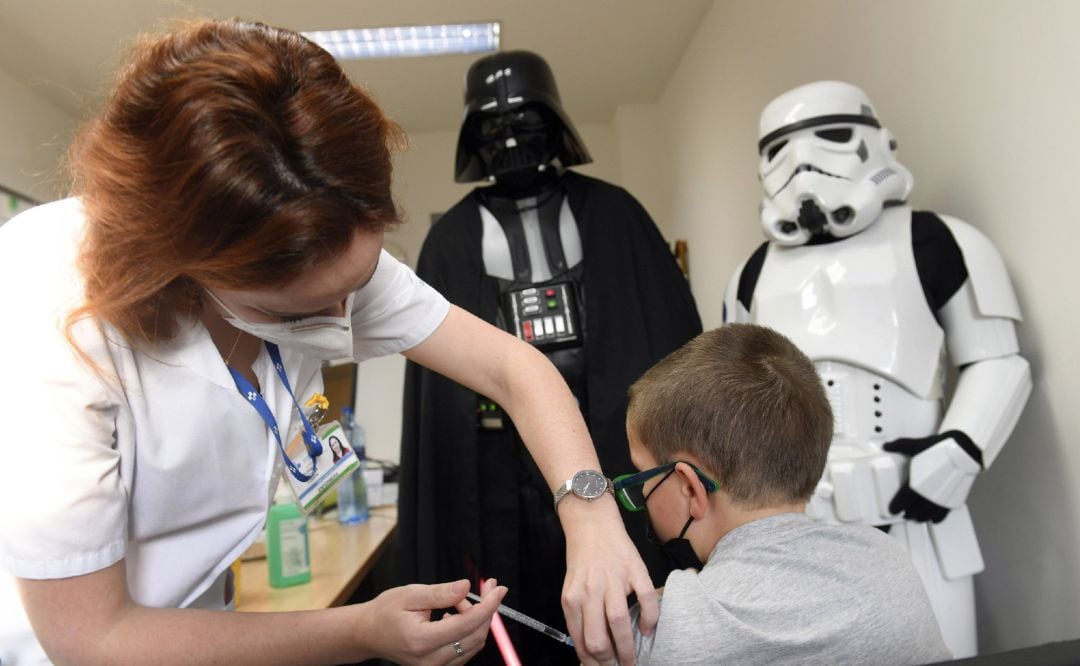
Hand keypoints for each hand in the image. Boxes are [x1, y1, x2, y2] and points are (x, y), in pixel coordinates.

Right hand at [358, 578, 506, 664]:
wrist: (368, 633)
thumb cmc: (385, 612)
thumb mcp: (410, 594)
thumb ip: (440, 593)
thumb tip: (466, 587)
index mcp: (421, 640)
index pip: (467, 624)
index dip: (488, 605)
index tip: (498, 589)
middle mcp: (429, 660)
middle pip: (475, 636)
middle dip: (487, 610)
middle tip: (487, 587)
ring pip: (473, 645)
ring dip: (477, 620)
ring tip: (460, 600)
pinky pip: (465, 650)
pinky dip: (468, 630)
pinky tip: (457, 615)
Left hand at [560, 497, 656, 665]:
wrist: (592, 524)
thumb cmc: (582, 559)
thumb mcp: (572, 589)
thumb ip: (578, 616)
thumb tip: (587, 650)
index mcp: (572, 599)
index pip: (581, 642)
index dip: (592, 662)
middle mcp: (590, 592)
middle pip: (599, 639)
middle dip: (609, 662)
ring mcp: (613, 580)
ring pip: (619, 623)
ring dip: (628, 649)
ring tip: (632, 660)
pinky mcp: (634, 570)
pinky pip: (645, 600)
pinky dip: (650, 620)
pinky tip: (648, 630)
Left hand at [883, 430, 982, 522]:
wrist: (963, 450)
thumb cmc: (939, 449)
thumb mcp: (915, 446)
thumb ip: (898, 446)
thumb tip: (887, 445)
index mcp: (916, 484)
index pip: (903, 500)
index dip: (896, 506)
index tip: (893, 510)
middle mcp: (928, 494)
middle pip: (915, 510)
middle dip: (909, 513)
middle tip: (906, 514)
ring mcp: (941, 498)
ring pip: (929, 514)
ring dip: (922, 517)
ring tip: (918, 518)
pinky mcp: (953, 498)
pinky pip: (944, 513)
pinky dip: (938, 518)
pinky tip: (935, 519)